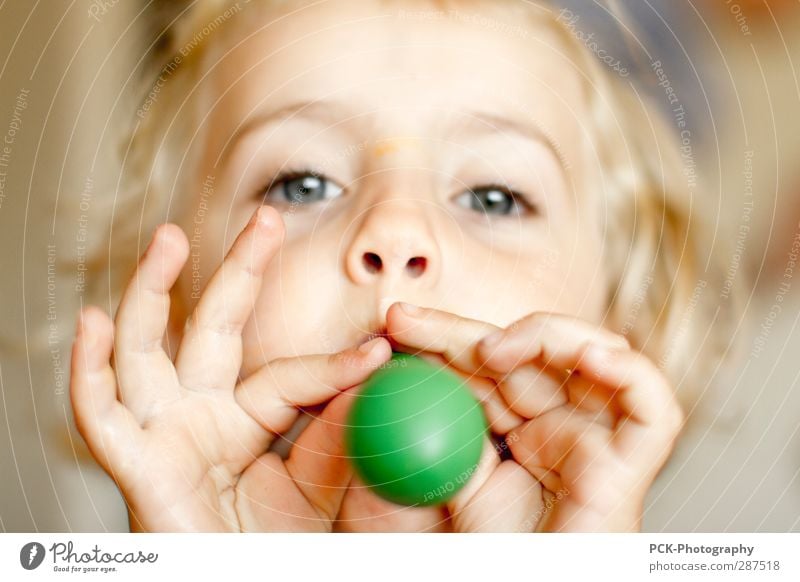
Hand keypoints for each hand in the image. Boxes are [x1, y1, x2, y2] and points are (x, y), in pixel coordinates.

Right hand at [70, 206, 391, 531]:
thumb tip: (377, 367)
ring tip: (168, 238)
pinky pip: (101, 418)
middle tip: (268, 218)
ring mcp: (164, 435)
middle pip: (212, 327)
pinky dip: (89, 372)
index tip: (380, 350)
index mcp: (246, 420)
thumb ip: (342, 431)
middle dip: (237, 270)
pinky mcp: (134, 468)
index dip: (334, 366)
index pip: (289, 376)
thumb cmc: (279, 551)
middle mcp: (200, 415)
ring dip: (150, 291)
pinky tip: (92, 321)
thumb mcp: (322, 485)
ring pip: (145, 351)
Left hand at [383, 303, 683, 531]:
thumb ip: (447, 431)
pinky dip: (630, 374)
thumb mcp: (455, 483)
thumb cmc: (493, 555)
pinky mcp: (633, 464)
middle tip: (403, 318)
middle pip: (526, 354)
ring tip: (489, 350)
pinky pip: (652, 410)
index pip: (486, 366)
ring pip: (591, 355)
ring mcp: (598, 438)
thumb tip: (406, 377)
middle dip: (462, 331)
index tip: (397, 324)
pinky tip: (590, 354)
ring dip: (544, 337)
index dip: (443, 339)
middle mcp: (562, 424)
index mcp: (521, 428)